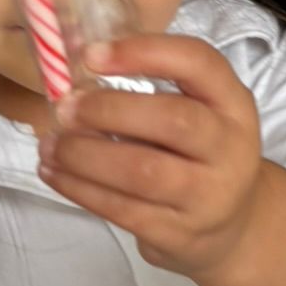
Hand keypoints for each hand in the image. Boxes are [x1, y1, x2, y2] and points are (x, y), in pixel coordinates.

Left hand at [37, 33, 263, 279]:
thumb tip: (75, 71)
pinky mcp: (180, 233)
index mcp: (233, 104)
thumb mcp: (199, 114)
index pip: (200, 63)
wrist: (230, 228)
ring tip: (51, 144)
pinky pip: (123, 210)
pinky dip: (80, 188)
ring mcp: (209, 195)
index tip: (92, 55)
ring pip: (143, 171)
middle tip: (65, 108)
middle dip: (109, 110)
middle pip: (174, 120)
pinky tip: (55, 172)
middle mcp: (231, 147)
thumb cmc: (198, 156)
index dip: (145, 52)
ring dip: (85, 155)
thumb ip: (153, 90)